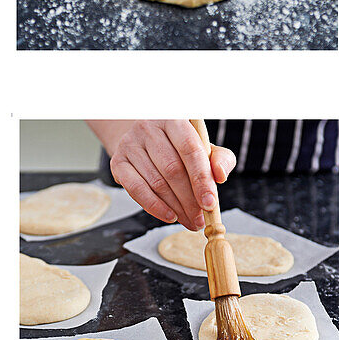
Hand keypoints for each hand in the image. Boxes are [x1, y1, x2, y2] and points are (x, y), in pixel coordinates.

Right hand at [103, 120, 235, 230]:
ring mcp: (130, 144)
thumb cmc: (180, 147)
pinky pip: (136, 189)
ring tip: (189, 221)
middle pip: (172, 169)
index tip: (210, 203)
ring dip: (175, 207)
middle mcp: (149, 127)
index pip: (190, 150)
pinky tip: (170, 216)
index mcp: (174, 118)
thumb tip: (221, 175)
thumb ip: (220, 158)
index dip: (201, 179)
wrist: (145, 142)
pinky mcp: (118, 161)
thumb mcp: (204, 147)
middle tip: (200, 219)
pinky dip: (154, 206)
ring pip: (156, 182)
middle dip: (189, 200)